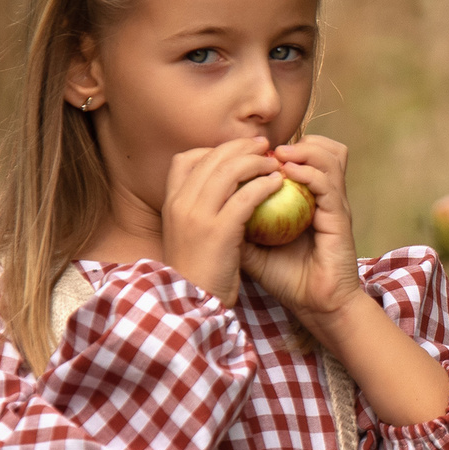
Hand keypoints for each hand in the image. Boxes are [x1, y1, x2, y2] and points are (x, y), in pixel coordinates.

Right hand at [160, 136, 281, 306]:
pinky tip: (278, 184)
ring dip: (256, 162)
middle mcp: (180, 203)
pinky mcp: (219, 230)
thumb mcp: (188, 234)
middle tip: (263, 146)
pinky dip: (264, 185)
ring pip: (229, 171)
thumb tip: (221, 190)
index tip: (236, 153)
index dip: (214, 150)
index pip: (185, 159)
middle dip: (240, 147)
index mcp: (170, 203)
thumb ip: (199, 210)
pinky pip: (246, 196)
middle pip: (211, 158)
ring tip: (274, 163)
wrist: (192, 304)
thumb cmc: (197, 272)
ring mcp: (197, 215)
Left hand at [239, 135, 365, 323]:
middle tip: (264, 148)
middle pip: (323, 147)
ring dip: (304, 150)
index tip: (248, 151)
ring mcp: (334, 204)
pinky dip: (308, 172)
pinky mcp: (340, 217)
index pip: (302, 157)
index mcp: (308, 200)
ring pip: (330, 156)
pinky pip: (328, 183)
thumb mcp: (254, 250)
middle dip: (294, 140)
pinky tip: (287, 174)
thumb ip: (238, 226)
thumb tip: (209, 207)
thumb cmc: (288, 279)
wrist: (316, 305)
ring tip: (278, 155)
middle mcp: (325, 197)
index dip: (277, 147)